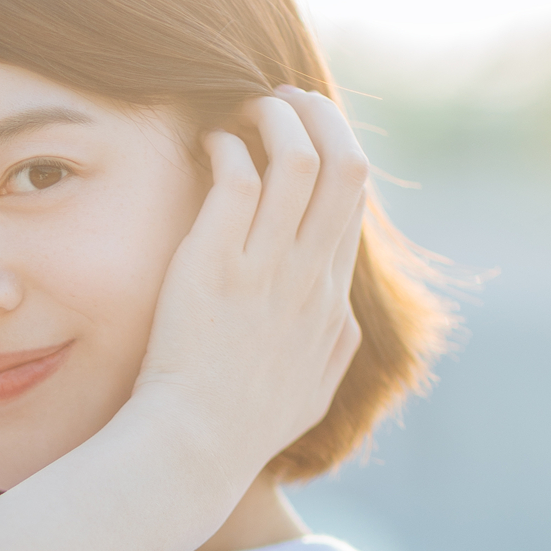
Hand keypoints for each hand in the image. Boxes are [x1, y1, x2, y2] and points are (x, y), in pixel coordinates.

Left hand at [133, 89, 365, 495]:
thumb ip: (333, 350)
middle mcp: (308, 277)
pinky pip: (237, 178)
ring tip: (243, 107)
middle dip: (319, 116)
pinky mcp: (216, 264)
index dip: (336, 150)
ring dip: (274, 117)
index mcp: (331, 301)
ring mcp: (265, 269)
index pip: (354, 201)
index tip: (307, 132)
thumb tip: (342, 318)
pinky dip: (225, 146)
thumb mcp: (311, 394)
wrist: (195, 451)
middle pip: (346, 165)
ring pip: (296, 158)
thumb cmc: (242, 429)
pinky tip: (205, 145)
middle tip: (282, 99)